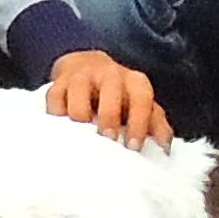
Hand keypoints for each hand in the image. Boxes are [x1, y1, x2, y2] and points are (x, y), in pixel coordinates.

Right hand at [45, 50, 168, 148]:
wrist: (86, 68)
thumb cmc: (119, 97)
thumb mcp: (140, 107)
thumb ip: (156, 126)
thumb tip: (164, 150)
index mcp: (134, 82)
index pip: (141, 97)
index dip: (139, 122)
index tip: (134, 147)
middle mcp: (109, 73)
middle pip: (111, 89)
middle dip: (109, 116)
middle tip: (108, 139)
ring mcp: (81, 76)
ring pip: (78, 90)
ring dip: (80, 114)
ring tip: (81, 135)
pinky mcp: (57, 83)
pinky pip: (54, 98)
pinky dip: (57, 115)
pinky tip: (61, 129)